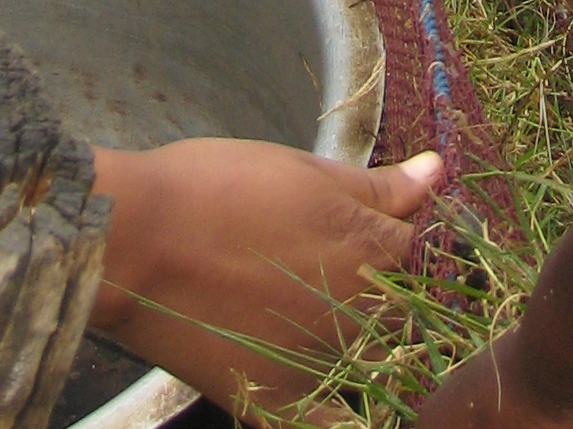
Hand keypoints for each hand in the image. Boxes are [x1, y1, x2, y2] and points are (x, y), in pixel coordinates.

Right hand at [89, 139, 441, 418]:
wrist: (136, 242)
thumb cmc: (216, 188)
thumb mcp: (303, 169)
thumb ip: (376, 185)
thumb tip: (436, 171)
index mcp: (372, 249)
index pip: (430, 252)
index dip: (414, 237)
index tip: (390, 229)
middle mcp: (362, 313)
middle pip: (407, 311)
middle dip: (392, 290)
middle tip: (339, 266)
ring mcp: (325, 364)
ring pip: (376, 363)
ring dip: (365, 342)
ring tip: (312, 309)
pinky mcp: (282, 404)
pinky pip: (334, 426)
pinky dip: (340, 415)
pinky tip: (325, 387)